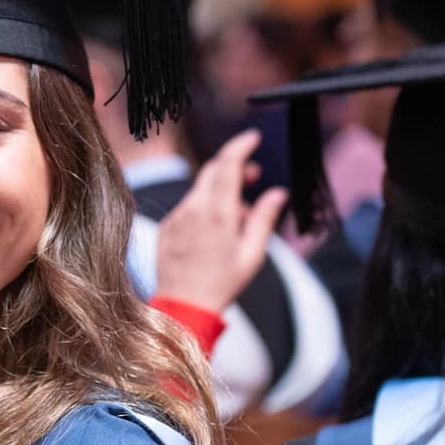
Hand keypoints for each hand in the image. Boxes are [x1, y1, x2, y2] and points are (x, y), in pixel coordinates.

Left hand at [153, 129, 287, 314]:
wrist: (183, 307)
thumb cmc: (223, 284)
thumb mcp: (252, 255)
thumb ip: (264, 219)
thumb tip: (278, 192)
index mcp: (218, 215)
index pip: (228, 165)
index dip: (240, 145)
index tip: (253, 137)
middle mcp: (193, 211)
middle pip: (213, 171)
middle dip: (235, 167)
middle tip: (254, 176)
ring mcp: (177, 218)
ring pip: (201, 190)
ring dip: (221, 192)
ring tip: (239, 219)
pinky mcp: (167, 227)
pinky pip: (188, 207)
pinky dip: (205, 208)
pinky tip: (215, 232)